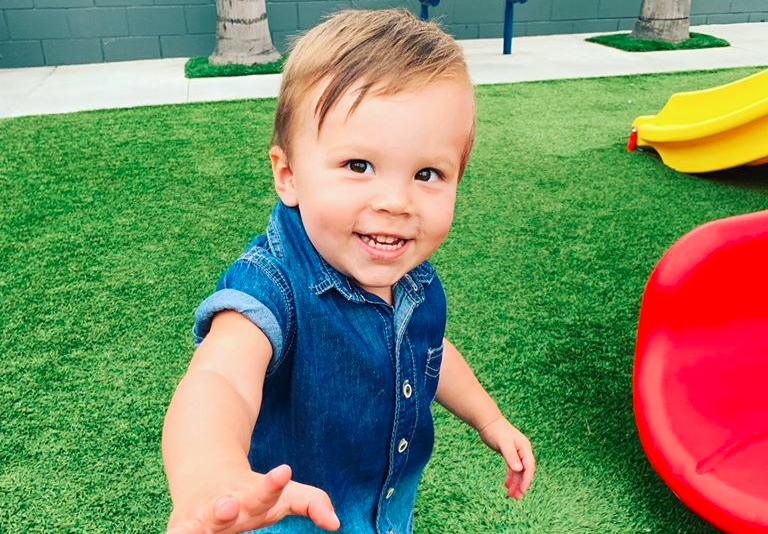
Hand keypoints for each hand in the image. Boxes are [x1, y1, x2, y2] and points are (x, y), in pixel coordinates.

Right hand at [166, 464, 339, 533]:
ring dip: (192, 530)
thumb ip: (311, 502)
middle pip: (223, 508)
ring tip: (206, 515)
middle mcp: (221, 508)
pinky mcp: (179, 530)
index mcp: (250, 497)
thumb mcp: (281, 495)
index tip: (284, 470)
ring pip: (192, 527)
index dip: (273, 484)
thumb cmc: (249, 493)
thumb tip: (335, 522)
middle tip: (229, 504)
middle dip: (225, 508)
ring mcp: (197, 520)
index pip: (264, 491)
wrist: (203, 474)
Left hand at [478, 418, 534, 500]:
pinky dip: (510, 477)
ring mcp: (516, 453)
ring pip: (518, 472)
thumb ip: (511, 456)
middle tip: (516, 498)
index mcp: (525, 448)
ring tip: (511, 495)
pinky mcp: (509, 454)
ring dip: (515, 483)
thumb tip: (519, 469)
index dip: (526, 480)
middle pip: (524, 471)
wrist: (487, 422)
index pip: (529, 467)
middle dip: (520, 485)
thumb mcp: (503, 444)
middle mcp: (523, 451)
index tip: (521, 490)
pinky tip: (506, 485)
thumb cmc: (496, 430)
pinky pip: (512, 469)